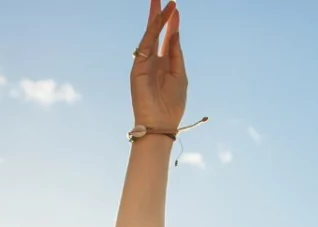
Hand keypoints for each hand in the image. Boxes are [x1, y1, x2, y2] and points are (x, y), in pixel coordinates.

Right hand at [130, 0, 186, 130]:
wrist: (160, 123)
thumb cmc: (172, 105)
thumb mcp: (179, 75)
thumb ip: (176, 54)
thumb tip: (174, 33)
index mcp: (165, 65)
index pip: (167, 40)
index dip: (172, 25)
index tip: (176, 10)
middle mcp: (153, 61)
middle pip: (156, 34)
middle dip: (160, 16)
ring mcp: (144, 63)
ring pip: (150, 35)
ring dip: (157, 18)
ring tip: (164, 1)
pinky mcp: (137, 66)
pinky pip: (147, 42)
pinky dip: (154, 29)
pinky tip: (161, 17)